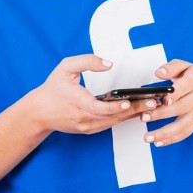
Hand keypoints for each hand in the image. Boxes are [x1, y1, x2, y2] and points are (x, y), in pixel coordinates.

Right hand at [26, 54, 157, 135]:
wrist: (39, 112)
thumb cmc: (52, 89)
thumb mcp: (65, 68)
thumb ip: (87, 61)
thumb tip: (108, 63)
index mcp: (79, 104)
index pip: (102, 108)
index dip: (118, 106)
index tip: (131, 101)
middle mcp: (85, 119)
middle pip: (114, 116)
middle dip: (136, 109)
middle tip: (154, 102)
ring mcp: (87, 127)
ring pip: (115, 122)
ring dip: (133, 115)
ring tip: (152, 105)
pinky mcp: (89, 130)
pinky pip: (110, 124)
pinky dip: (123, 118)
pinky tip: (137, 111)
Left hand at [140, 59, 192, 147]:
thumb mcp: (185, 66)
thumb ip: (171, 67)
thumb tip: (158, 73)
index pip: (184, 89)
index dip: (174, 95)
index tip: (162, 100)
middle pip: (180, 109)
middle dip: (161, 114)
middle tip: (143, 117)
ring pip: (182, 126)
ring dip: (164, 133)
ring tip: (148, 137)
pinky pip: (184, 134)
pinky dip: (171, 140)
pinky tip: (158, 143)